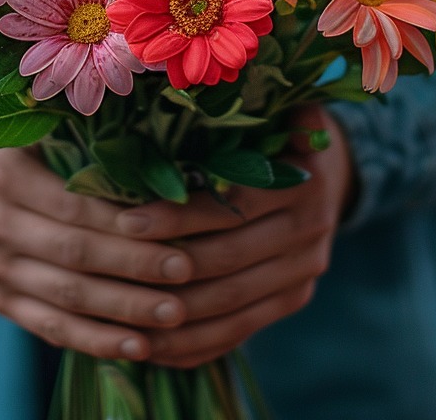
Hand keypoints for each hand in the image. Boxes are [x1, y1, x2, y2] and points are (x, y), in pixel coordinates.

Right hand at [0, 147, 192, 360]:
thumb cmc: (49, 155)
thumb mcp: (63, 136)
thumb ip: (101, 148)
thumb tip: (168, 169)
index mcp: (5, 175)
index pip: (76, 208)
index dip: (126, 228)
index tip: (177, 240)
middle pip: (73, 253)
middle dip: (134, 267)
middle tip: (185, 274)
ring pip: (65, 296)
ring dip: (123, 310)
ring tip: (173, 317)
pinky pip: (52, 328)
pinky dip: (96, 340)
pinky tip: (137, 347)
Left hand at [122, 105, 355, 367]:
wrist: (329, 171)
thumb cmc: (275, 129)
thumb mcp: (269, 109)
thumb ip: (235, 107)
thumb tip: (176, 85)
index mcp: (303, 182)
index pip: (230, 209)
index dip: (175, 218)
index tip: (122, 221)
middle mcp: (310, 233)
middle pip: (226, 264)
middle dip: (162, 271)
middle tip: (106, 275)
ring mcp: (303, 273)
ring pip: (230, 309)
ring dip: (171, 323)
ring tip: (116, 321)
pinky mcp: (293, 301)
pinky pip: (238, 334)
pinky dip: (192, 346)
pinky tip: (148, 349)